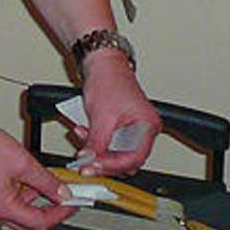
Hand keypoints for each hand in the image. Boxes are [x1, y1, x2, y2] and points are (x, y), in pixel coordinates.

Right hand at [0, 118, 76, 229]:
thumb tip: (62, 193)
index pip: (41, 223)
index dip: (61, 213)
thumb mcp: (23, 162)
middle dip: (49, 212)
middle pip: (29, 224)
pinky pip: (6, 206)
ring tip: (45, 184)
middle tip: (62, 198)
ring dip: (33, 204)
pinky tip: (26, 180)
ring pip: (17, 216)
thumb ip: (47, 181)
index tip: (72, 203)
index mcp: (3, 209)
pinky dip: (20, 198)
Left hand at [72, 51, 159, 176]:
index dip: (112, 165)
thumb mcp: (101, 115)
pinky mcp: (121, 127)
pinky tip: (83, 132)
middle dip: (103, 160)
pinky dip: (96, 142)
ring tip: (82, 140)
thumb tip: (88, 160)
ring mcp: (133, 129)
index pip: (134, 157)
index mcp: (148, 126)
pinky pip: (110, 143)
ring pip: (116, 153)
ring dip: (97, 150)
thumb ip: (95, 142)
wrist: (102, 62)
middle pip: (126, 159)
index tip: (94, 167)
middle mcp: (144, 130)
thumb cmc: (108, 79)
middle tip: (85, 162)